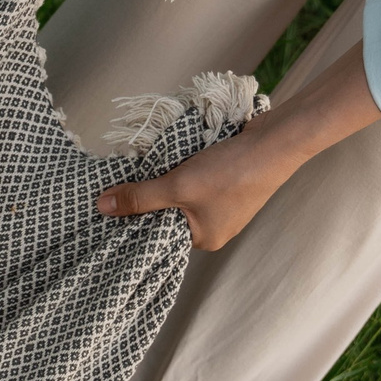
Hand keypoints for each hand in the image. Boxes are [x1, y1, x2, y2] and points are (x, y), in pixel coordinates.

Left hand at [96, 45, 380, 249]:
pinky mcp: (230, 184)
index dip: (134, 221)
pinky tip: (171, 159)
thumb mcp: (178, 185)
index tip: (109, 207)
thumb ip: (140, 196)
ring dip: (166, 182)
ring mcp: (224, 206)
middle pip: (169, 216)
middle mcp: (214, 228)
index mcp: (204, 240)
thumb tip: (101, 207)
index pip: (158, 236)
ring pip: (182, 197)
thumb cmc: (231, 172)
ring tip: (142, 169)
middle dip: (149, 199)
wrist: (278, 140)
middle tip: (119, 184)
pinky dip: (184, 172)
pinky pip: (197, 183)